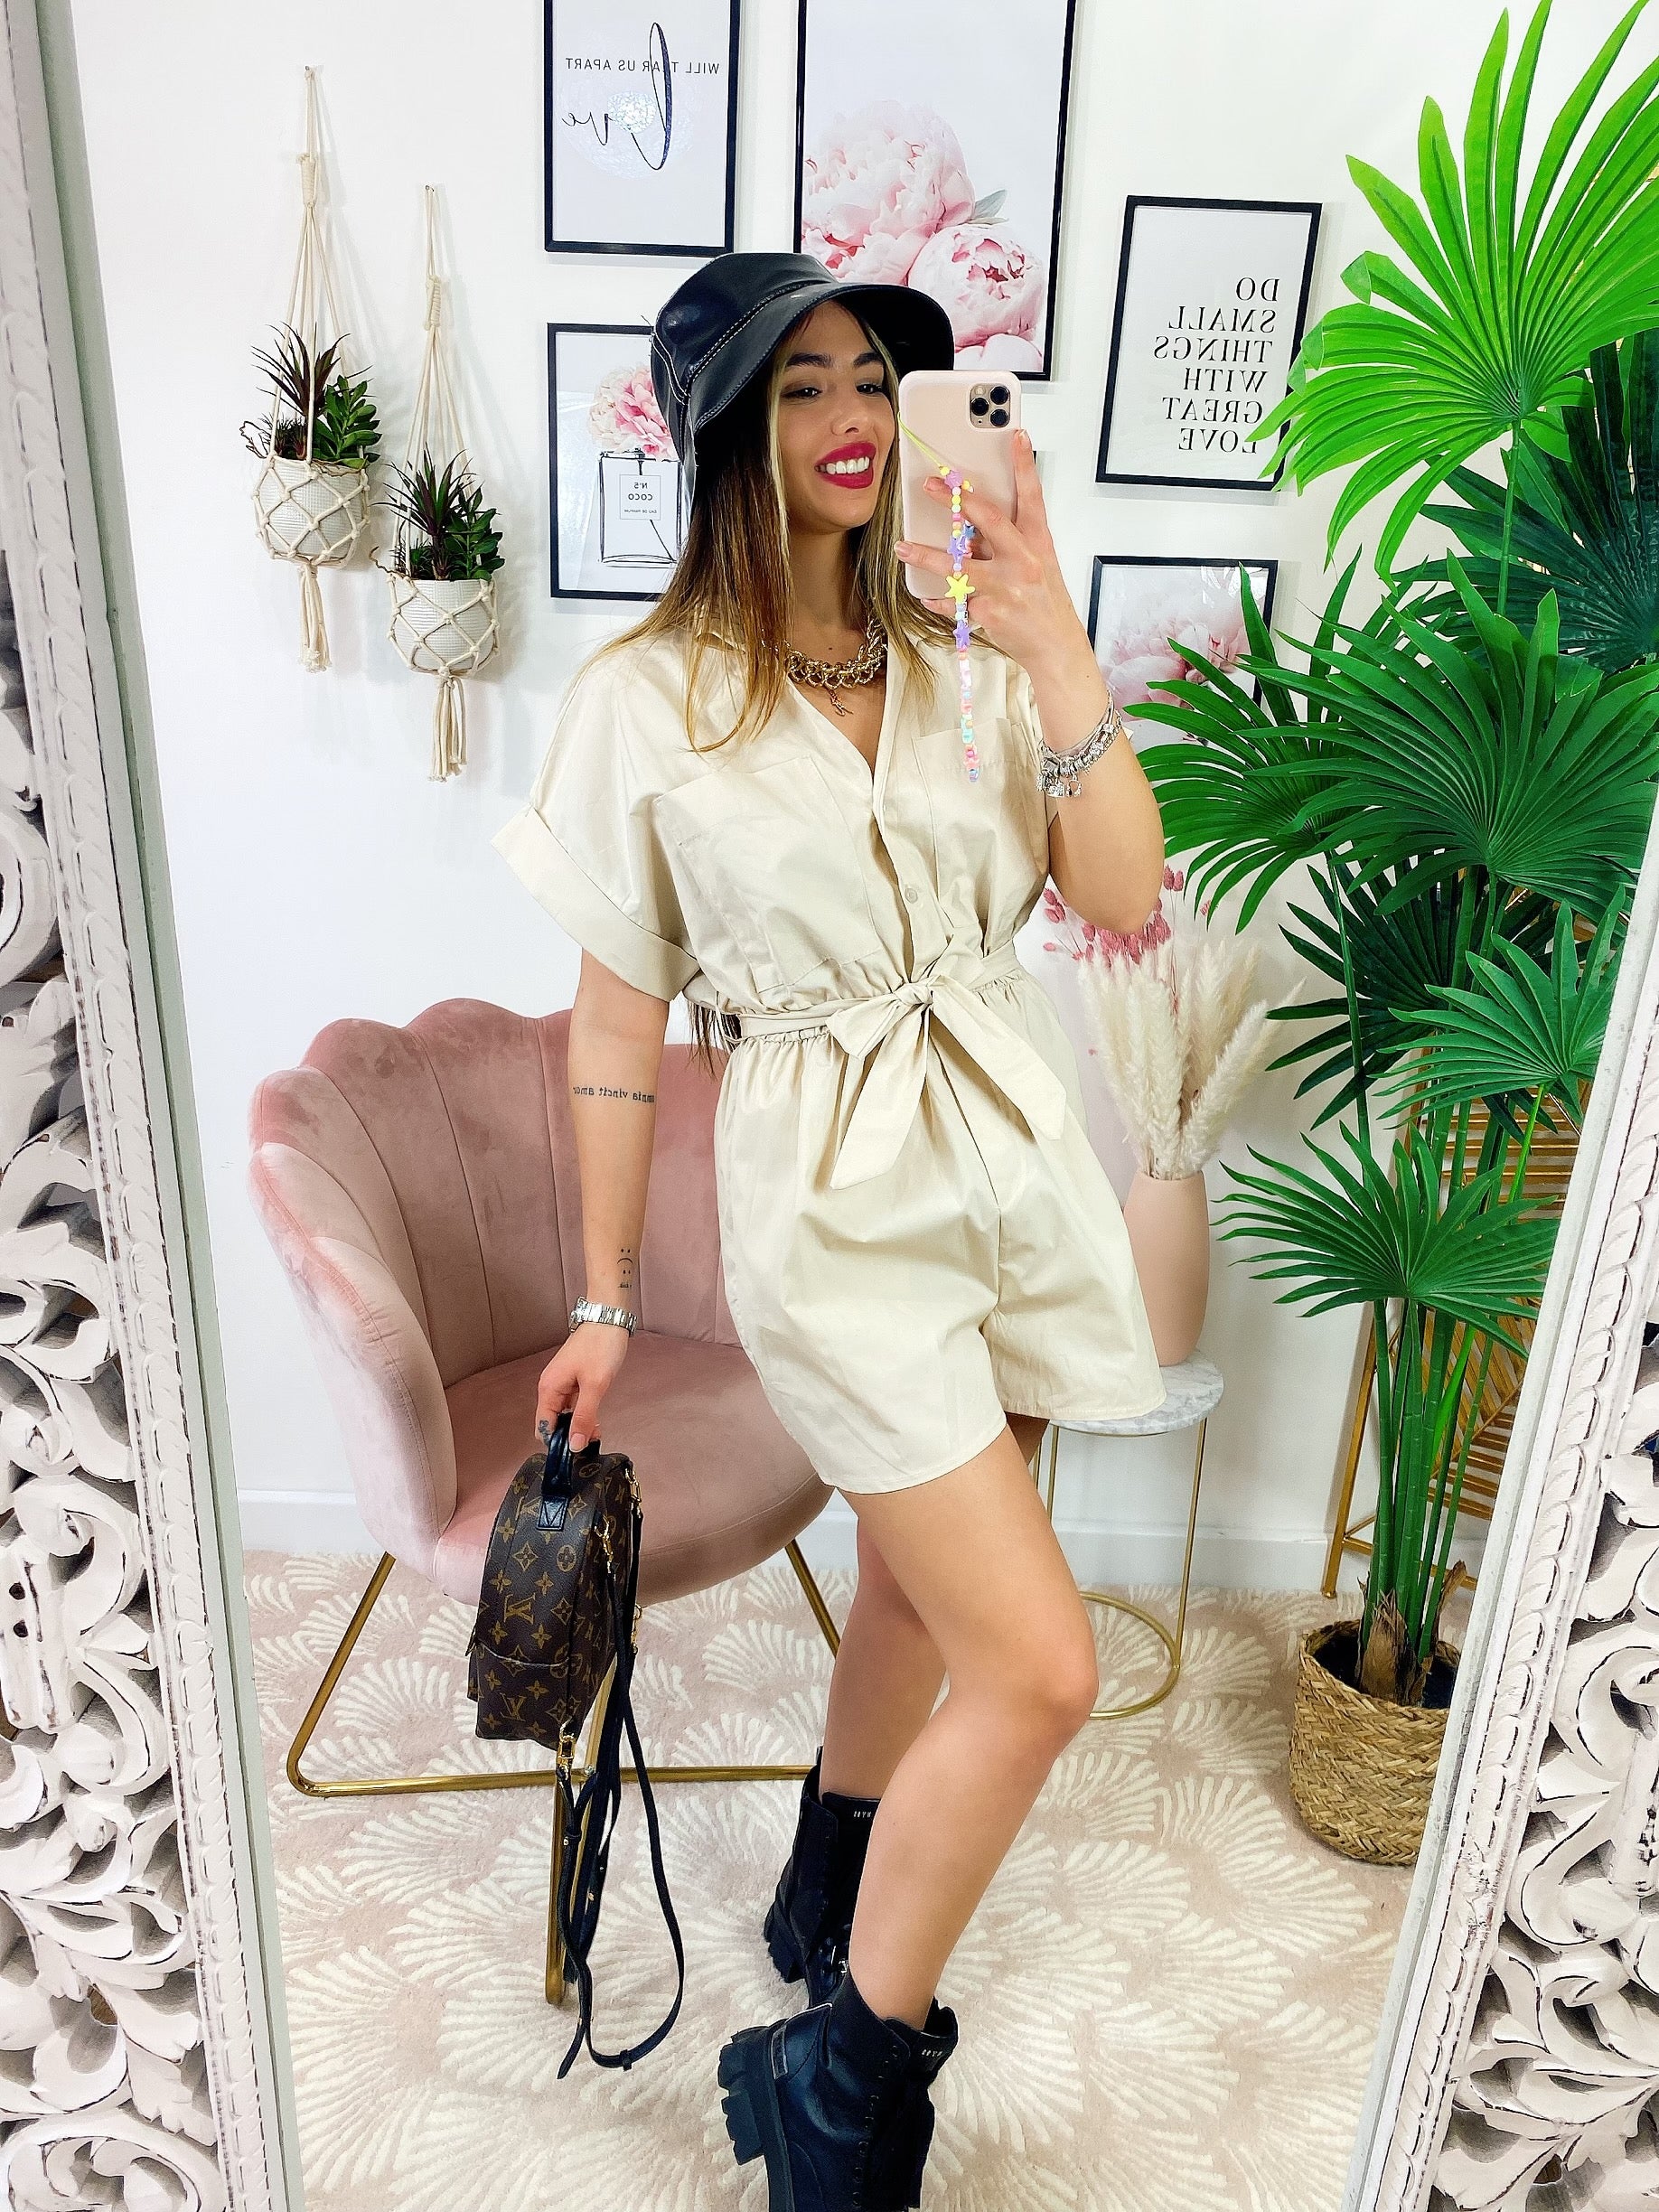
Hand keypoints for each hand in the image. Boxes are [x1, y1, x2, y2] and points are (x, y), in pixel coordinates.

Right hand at [536, 1320, 630, 1451]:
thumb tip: (574, 1445)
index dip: (558, 1443)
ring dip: (578, 1425)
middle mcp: (550, 1388)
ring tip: (597, 1429)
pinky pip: (573, 1405)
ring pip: (564, 1415)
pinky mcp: (573, 1381)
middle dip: (570, 1435)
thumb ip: (584, 1416)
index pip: (544, 1428)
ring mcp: (562, 1384)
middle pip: (553, 1423)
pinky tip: (595, 1418)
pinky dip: (582, 1414)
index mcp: (548, 1389)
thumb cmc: (600, 1346)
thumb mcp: (595, 1385)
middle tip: (593, 1438)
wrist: (609, 1319)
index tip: (578, 1450)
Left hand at [895, 428, 1097, 683]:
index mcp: (1037, 542)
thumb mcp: (1038, 563)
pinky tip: (925, 593)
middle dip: (956, 500)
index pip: (1031, 496)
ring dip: (926, 555)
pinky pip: (954, 601)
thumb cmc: (1045, 601)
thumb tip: (972, 522)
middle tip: (931, 484)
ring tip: (903, 547)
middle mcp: (1022, 560)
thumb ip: (1009, 541)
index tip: (1016, 436)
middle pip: (988, 521)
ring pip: (958, 565)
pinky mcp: (989, 612)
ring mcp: (1004, 586)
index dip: (1024, 465)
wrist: (1056, 646)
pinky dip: (938, 598)